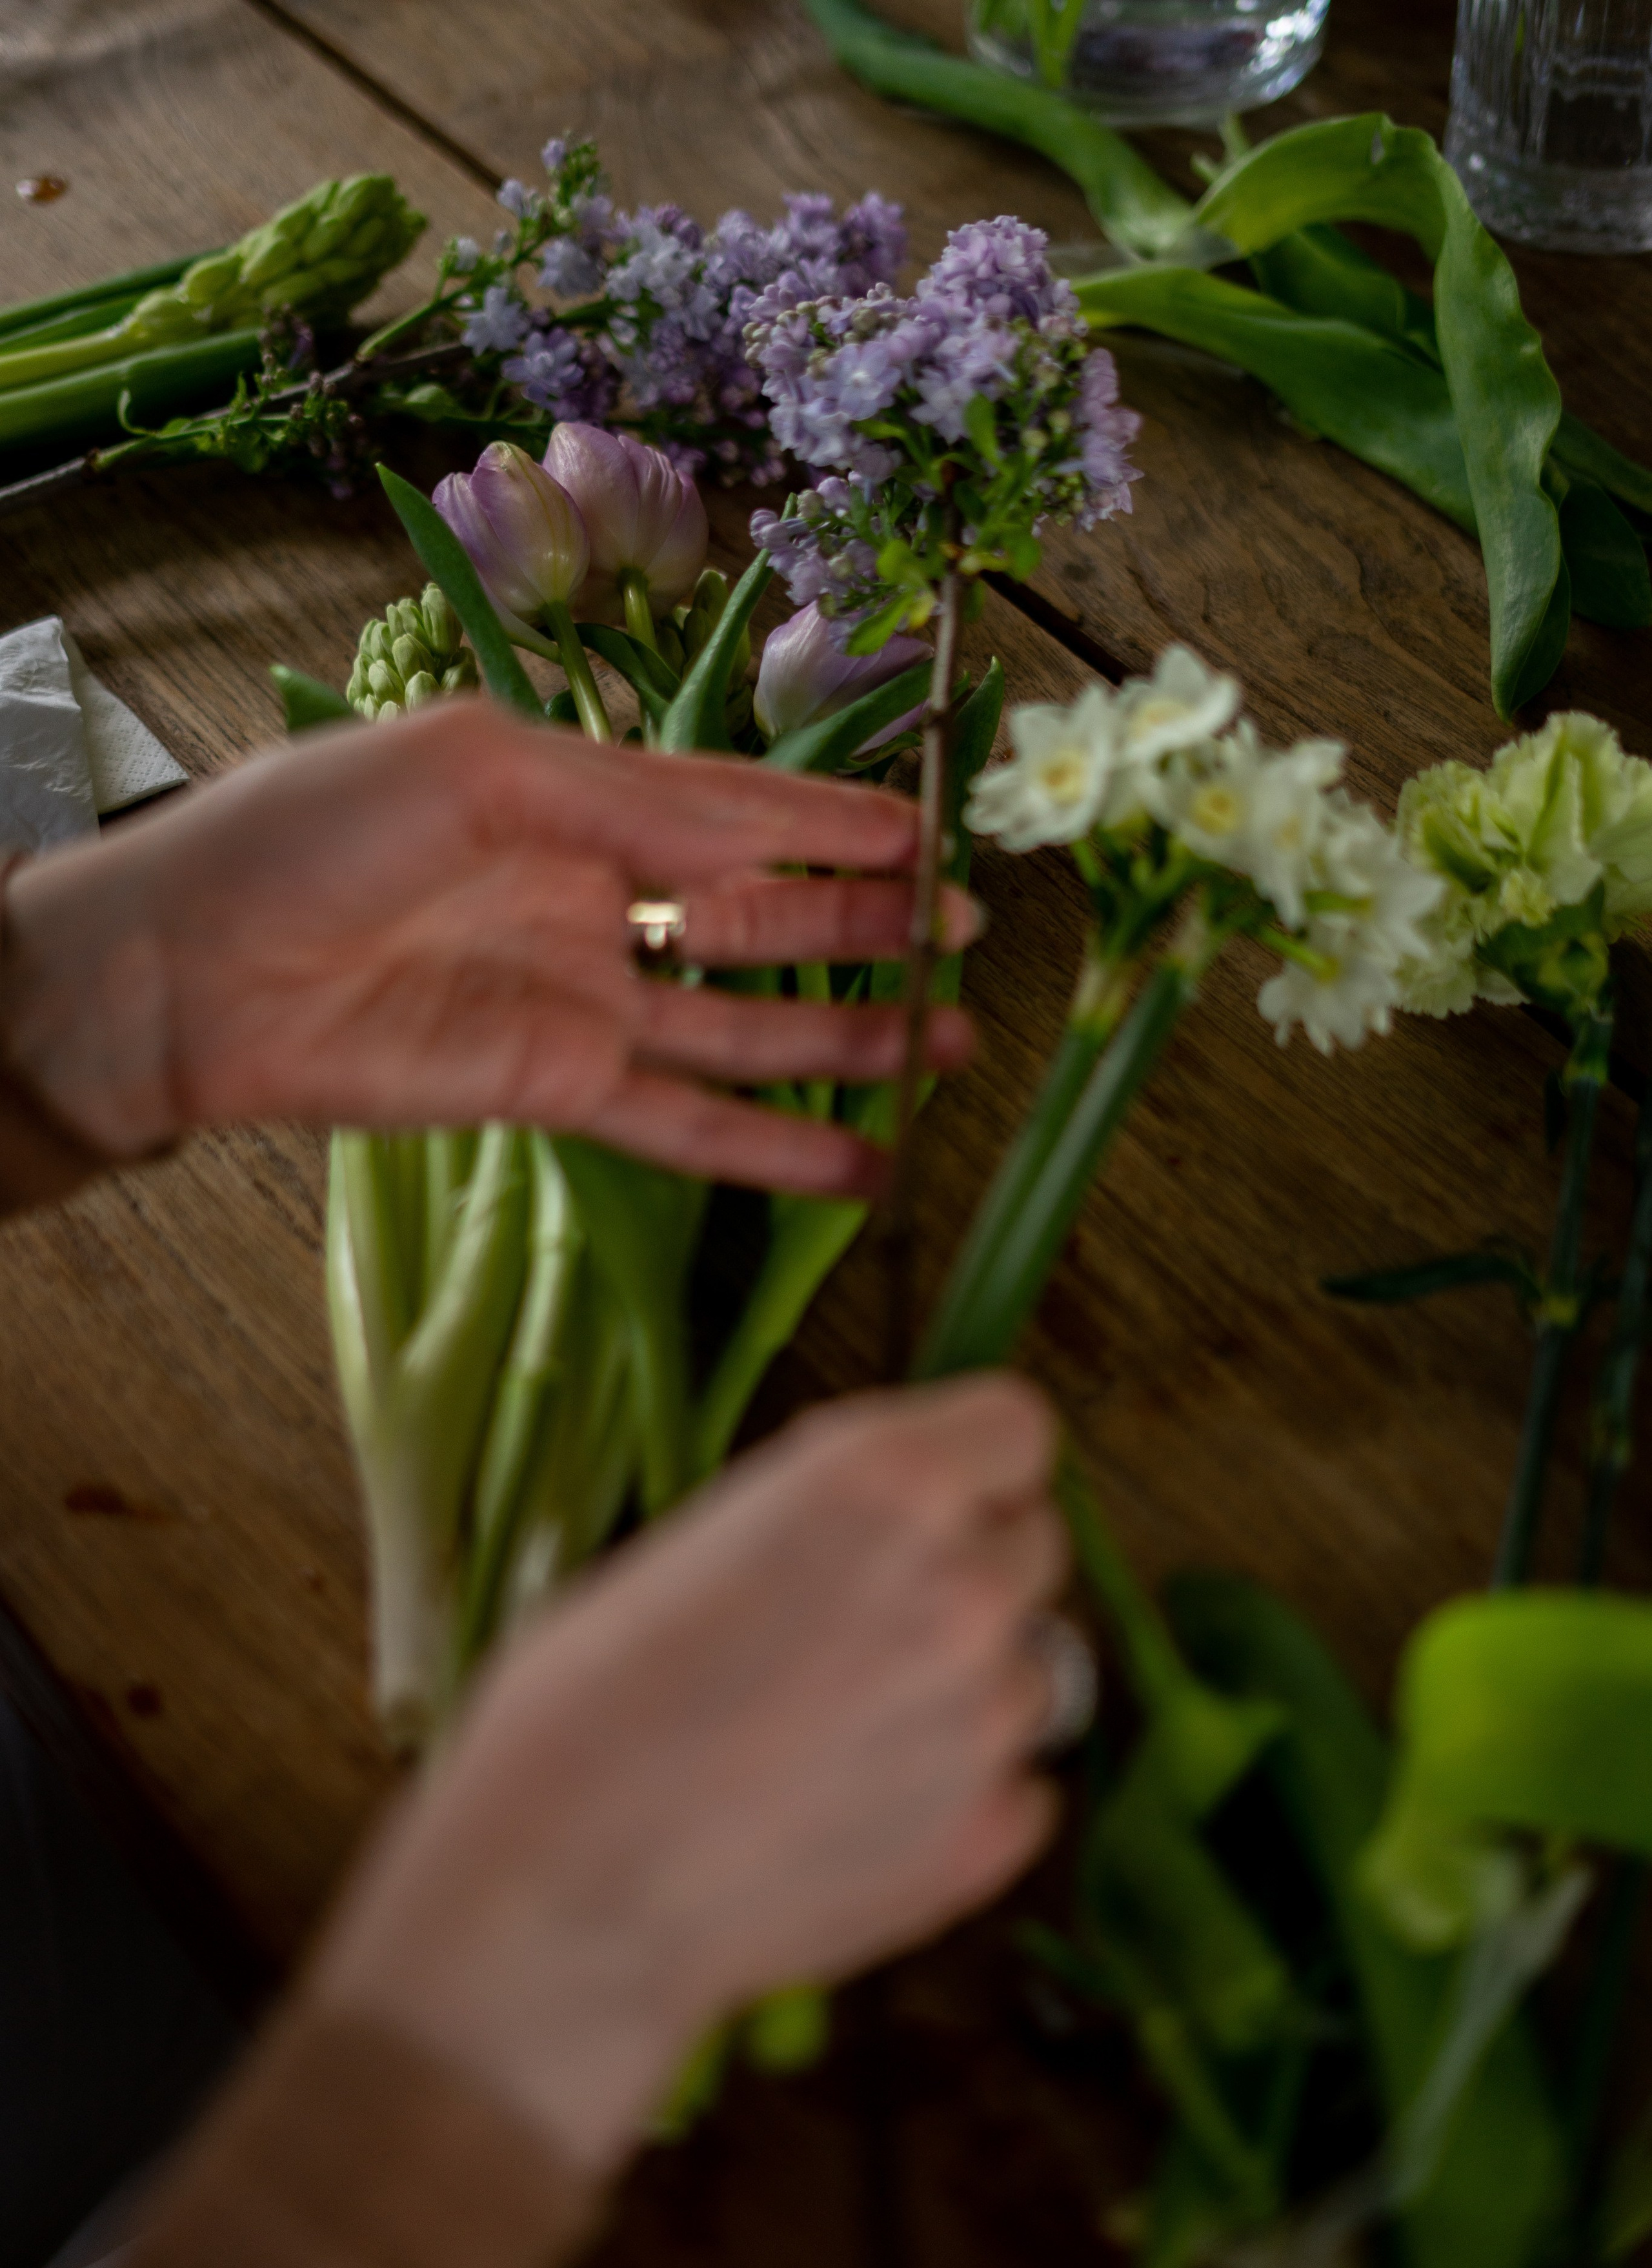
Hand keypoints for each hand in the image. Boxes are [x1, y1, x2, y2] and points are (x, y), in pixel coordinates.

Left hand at [0, 700, 979, 1194]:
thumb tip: (766, 835)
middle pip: (763, 917)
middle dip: (866, 924)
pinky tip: (862, 1163)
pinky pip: (690, 1125)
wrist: (192, 971)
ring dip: (850, 1036)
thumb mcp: (482, 766)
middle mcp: (596, 900)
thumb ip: (637, 801)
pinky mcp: (560, 1094)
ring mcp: (586, 1003)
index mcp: (575, 798)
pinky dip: (775, 1149)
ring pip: (748, 1026)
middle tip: (967, 933)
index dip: (837, 823)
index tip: (934, 832)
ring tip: (951, 1041)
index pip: (739, 810)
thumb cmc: (313, 833)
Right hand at [311, 1375, 1065, 2171]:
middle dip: (966, 1566)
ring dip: (962, 1684)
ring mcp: (987, 1722)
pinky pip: (1019, 1784)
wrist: (555, 1899)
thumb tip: (873, 1531)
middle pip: (1034, 1544)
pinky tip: (856, 1807)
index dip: (970, 1460)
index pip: (1015, 1427)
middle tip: (865, 1617)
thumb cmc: (576, 1712)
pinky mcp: (990, 1837)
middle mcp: (962, 1589)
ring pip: (1028, 1668)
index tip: (931, 1493)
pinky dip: (961, 1790)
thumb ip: (821, 1521)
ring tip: (840, 1728)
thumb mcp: (689, 1547)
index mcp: (883, 1485)